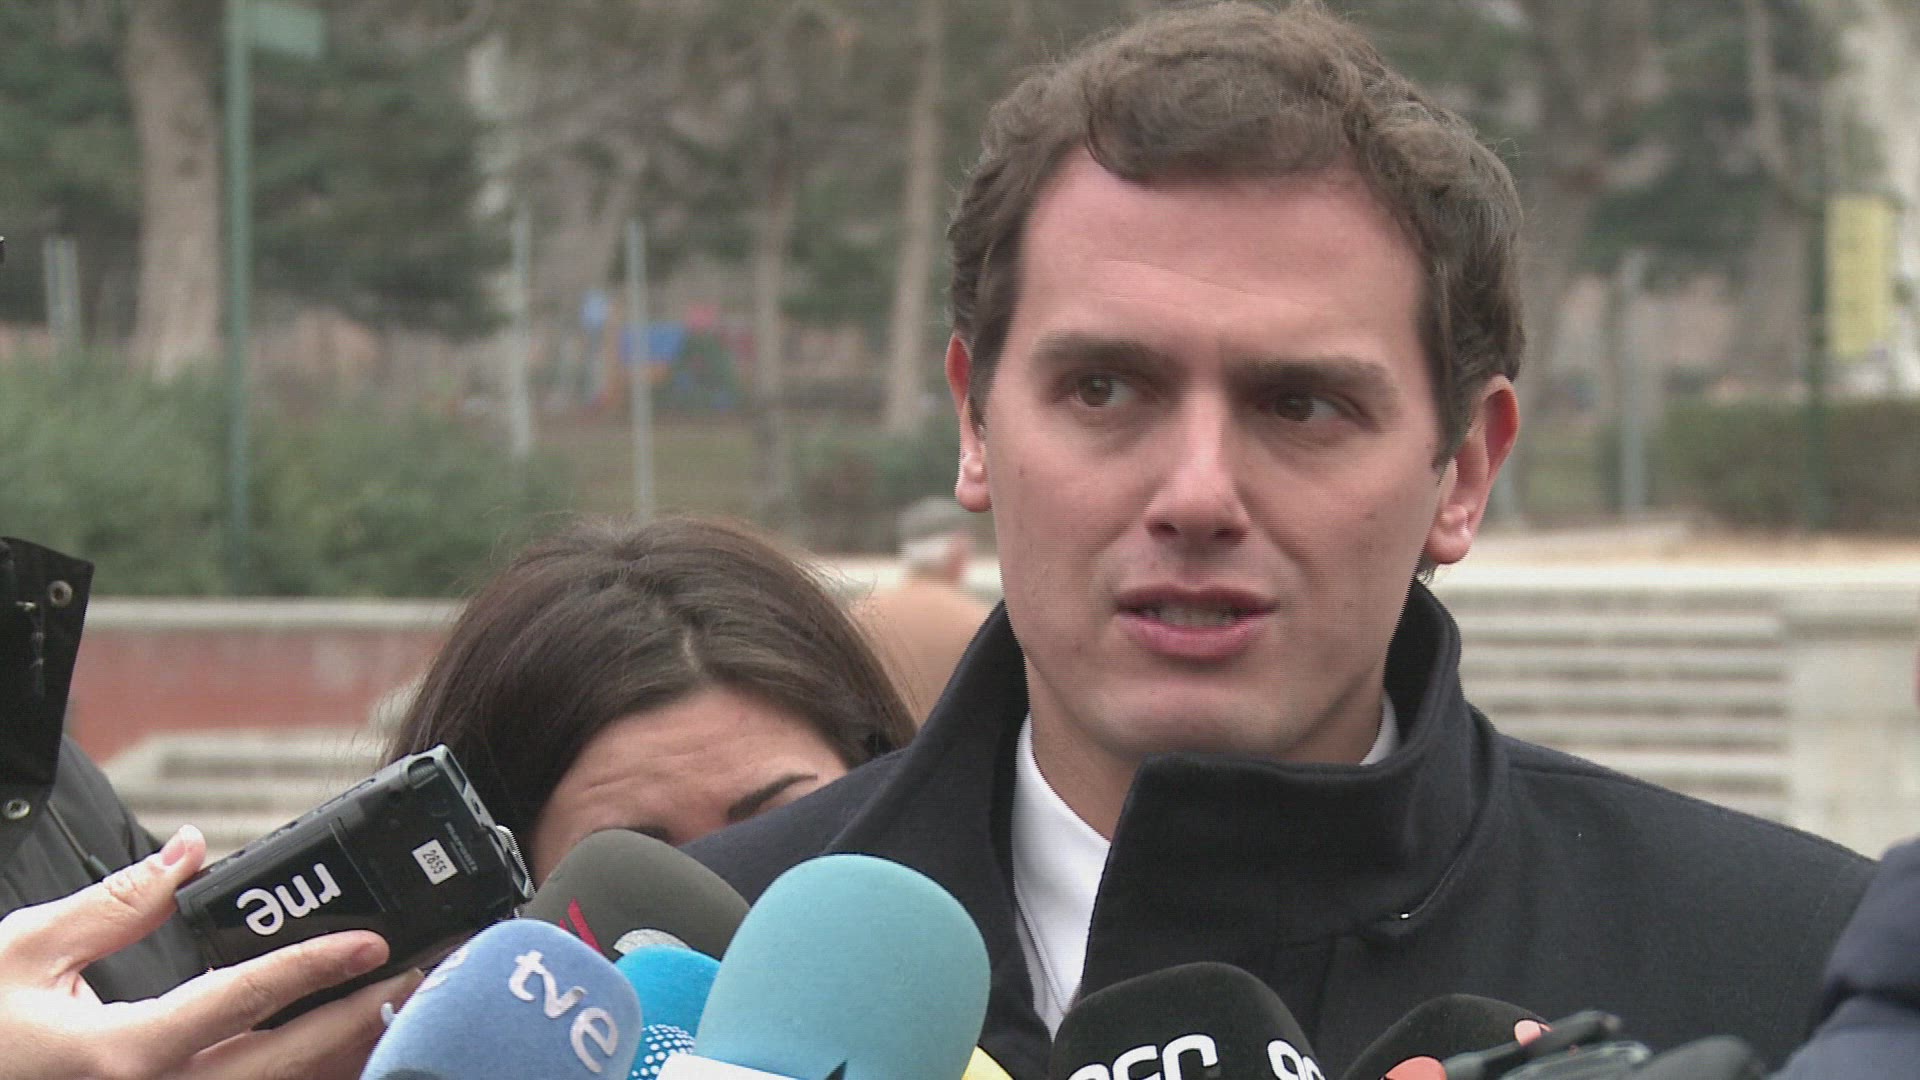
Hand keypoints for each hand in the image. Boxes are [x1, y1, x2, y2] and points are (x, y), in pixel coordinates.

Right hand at [0, 824, 421, 1079]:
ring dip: (342, 1051)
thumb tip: (190, 850)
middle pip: (287, 1063)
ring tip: (400, 1004)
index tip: (375, 942)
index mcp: (124, 1054)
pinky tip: (340, 1043)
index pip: (243, 1000)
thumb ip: (117, 903)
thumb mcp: (26, 953)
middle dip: (362, 1017)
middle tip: (423, 974)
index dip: (315, 966)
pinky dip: (303, 1071)